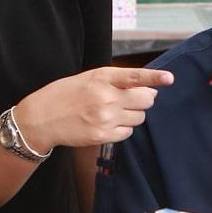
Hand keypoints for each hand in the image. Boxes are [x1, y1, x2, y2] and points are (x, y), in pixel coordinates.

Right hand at [14, 67, 172, 152]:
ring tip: (114, 111)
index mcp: (102, 77)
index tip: (169, 78)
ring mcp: (106, 118)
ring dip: (133, 114)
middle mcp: (106, 97)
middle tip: (134, 98)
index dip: (155, 78)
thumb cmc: (66, 94)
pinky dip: (124, 129)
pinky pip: (128, 133)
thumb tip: (145, 86)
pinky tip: (109, 123)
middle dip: (145, 99)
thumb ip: (116, 80)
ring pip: (139, 117)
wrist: (42, 118)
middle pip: (145, 100)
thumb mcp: (89, 78)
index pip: (135, 76)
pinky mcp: (103, 135)